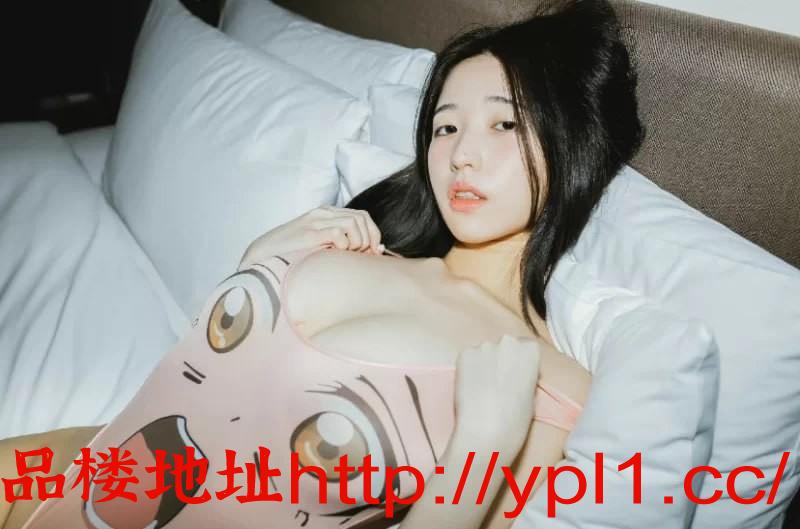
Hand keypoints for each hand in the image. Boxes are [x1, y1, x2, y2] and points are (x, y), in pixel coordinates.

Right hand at [239, 205, 383, 269]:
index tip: (373, 252)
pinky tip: (338, 254)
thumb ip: (346, 244)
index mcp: (327, 214)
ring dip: (358, 242)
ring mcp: (315, 222)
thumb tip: (378, 249)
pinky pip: (337, 233)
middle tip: (363, 256)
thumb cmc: (294, 257)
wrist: (262, 257)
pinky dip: (344, 245)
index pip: (362, 216)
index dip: (373, 233)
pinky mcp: (309, 234)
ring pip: (353, 222)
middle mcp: (323, 213)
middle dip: (369, 238)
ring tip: (350, 255)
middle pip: (361, 217)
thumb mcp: (323, 247)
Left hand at [455, 335, 540, 452]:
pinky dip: (468, 370)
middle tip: (498, 384)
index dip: (520, 364)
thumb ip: (525, 376)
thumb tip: (515, 374)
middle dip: (502, 360)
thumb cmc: (515, 421)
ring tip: (482, 389)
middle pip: (505, 347)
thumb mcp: (532, 395)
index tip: (516, 378)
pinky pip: (468, 358)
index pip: (526, 348)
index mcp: (530, 350)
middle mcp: (508, 342)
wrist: (485, 431)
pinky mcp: (464, 354)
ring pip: (485, 353)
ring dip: (484, 365)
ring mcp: (484, 346)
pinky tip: (470, 388)